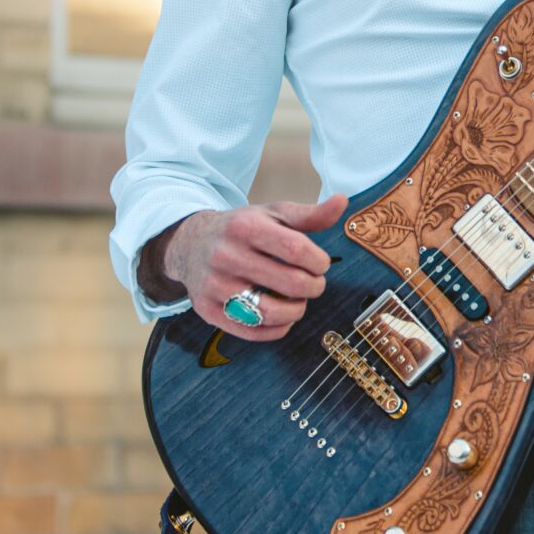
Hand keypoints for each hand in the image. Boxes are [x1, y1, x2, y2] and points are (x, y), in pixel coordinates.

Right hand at [150, 192, 348, 340]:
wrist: (191, 245)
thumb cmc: (242, 229)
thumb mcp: (273, 214)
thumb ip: (310, 214)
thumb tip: (343, 202)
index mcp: (245, 227)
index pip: (296, 249)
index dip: (318, 262)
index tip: (321, 264)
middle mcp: (226, 256)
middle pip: (289, 283)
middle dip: (313, 287)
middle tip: (314, 284)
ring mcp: (215, 286)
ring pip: (272, 313)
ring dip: (297, 311)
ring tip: (298, 301)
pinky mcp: (209, 311)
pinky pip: (254, 331)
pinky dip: (277, 328)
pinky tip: (282, 317)